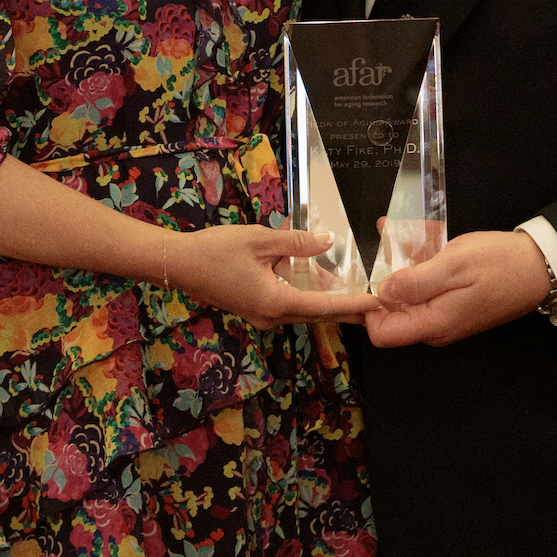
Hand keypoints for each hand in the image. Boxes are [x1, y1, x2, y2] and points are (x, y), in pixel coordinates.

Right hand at [170, 225, 381, 329]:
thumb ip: (297, 243)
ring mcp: (263, 314)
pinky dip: (308, 293)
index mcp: (275, 302)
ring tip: (357, 291)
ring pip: (303, 308)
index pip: (324, 307)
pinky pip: (289, 302)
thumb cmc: (217, 250)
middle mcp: (272, 316)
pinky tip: (320, 280)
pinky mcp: (256, 307)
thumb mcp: (260, 240)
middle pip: (317, 313)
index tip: (378, 305)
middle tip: (377, 302)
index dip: (353, 304)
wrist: (179, 264)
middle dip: (347, 306)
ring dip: (327, 299)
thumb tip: (329, 241)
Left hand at [365, 230, 549, 347]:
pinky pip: (425, 288)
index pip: (382, 333)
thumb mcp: (454, 265)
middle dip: (381, 278)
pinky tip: (413, 238)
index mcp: (434, 323)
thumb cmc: (500, 264)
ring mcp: (444, 316)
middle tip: (378, 243)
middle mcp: (436, 327)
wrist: (540, 267)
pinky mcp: (453, 303)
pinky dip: (416, 264)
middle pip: (391, 313)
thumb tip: (381, 293)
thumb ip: (416, 282)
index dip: (367, 308)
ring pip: (407, 296)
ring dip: (398, 265)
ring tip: (390, 231)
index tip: (366, 275)